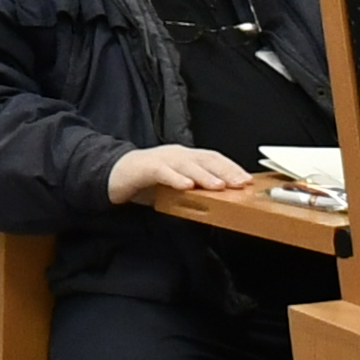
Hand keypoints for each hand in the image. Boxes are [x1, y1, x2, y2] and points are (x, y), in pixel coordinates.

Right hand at [106, 143, 252, 206]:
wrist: (112, 175)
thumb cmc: (147, 182)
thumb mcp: (176, 187)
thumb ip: (195, 192)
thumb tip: (221, 204)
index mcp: (186, 157)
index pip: (214, 159)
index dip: (231, 168)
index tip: (248, 180)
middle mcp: (177, 154)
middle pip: (205, 159)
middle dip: (225, 171)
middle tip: (241, 183)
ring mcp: (161, 159)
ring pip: (187, 165)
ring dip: (204, 175)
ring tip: (219, 186)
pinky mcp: (145, 167)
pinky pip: (163, 172)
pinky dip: (175, 178)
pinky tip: (186, 187)